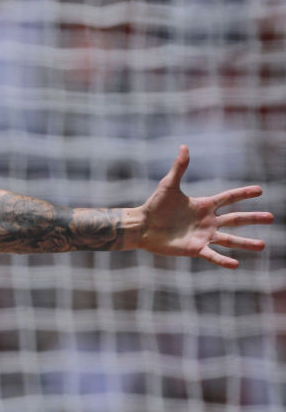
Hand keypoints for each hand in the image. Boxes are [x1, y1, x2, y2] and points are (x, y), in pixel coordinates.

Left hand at [136, 145, 273, 267]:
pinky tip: (236, 265)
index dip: (243, 194)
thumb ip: (179, 167)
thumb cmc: (154, 206)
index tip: (260, 190)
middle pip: (235, 219)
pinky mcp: (195, 249)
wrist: (141, 226)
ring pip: (229, 240)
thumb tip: (184, 146)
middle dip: (253, 218)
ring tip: (263, 245)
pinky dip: (223, 260)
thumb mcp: (168, 185)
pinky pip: (212, 255)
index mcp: (204, 205)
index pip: (229, 198)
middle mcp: (207, 221)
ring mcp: (203, 236)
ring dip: (245, 243)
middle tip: (271, 217)